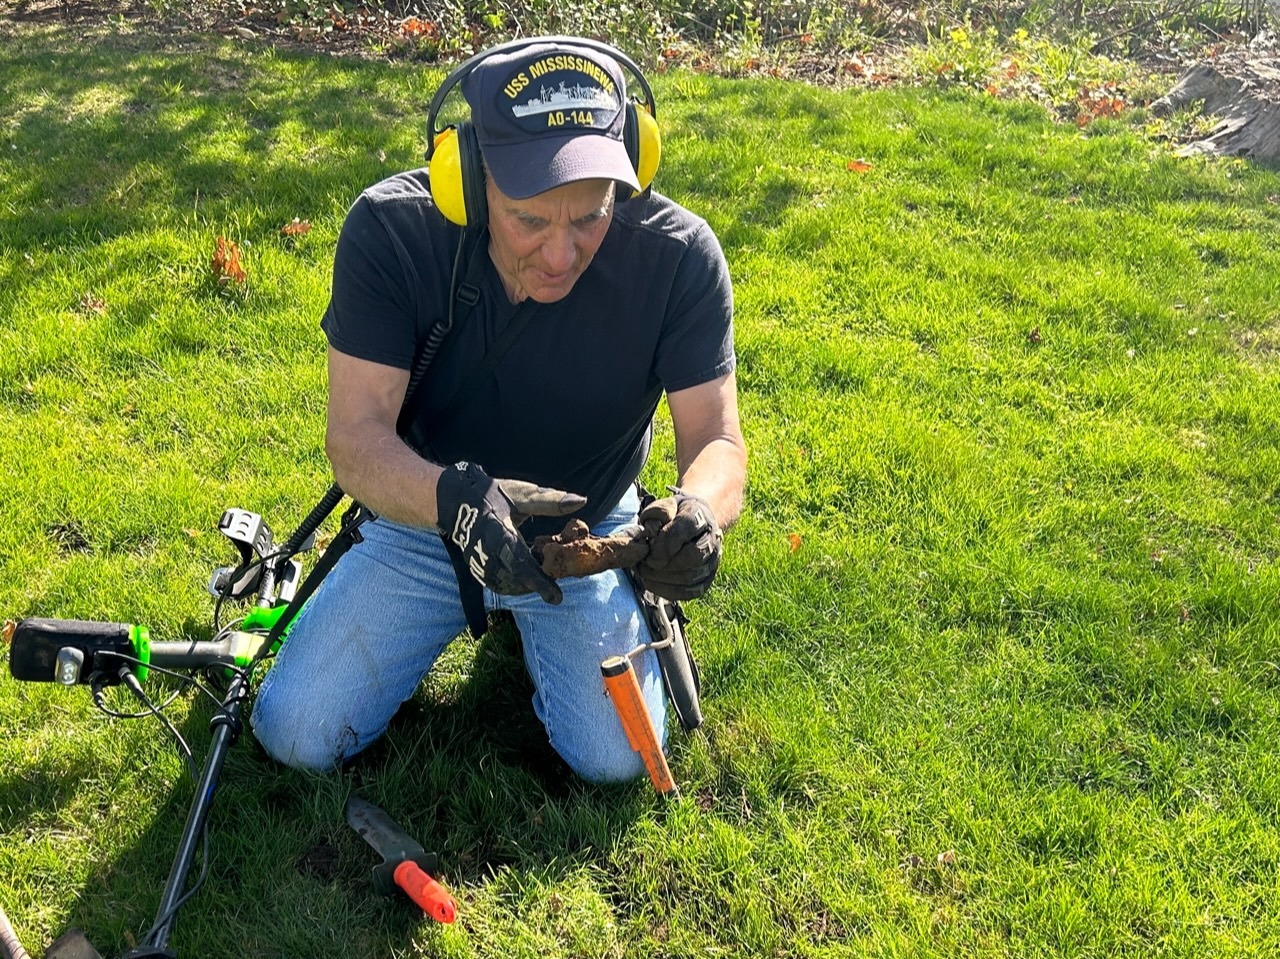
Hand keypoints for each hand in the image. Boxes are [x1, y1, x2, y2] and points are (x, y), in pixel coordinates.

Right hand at [436, 462, 585, 602]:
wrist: (456, 501)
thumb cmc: (493, 495)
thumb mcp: (522, 495)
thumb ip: (551, 501)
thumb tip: (581, 501)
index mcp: (498, 532)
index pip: (520, 563)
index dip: (539, 582)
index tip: (557, 598)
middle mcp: (485, 552)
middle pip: (516, 580)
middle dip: (537, 584)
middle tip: (555, 582)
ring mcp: (479, 563)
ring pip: (508, 586)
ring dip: (527, 585)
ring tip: (542, 575)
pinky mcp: (477, 569)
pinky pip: (500, 584)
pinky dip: (516, 583)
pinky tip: (527, 575)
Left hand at [636, 490, 721, 599]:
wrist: (691, 526)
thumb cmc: (672, 516)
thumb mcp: (663, 505)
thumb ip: (656, 512)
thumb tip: (652, 531)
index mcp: (701, 516)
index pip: (688, 527)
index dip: (666, 541)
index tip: (648, 548)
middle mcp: (712, 540)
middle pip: (693, 556)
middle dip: (664, 563)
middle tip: (645, 562)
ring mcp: (711, 563)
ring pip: (691, 577)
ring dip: (662, 578)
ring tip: (643, 571)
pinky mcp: (705, 582)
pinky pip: (688, 592)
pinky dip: (665, 590)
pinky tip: (650, 581)